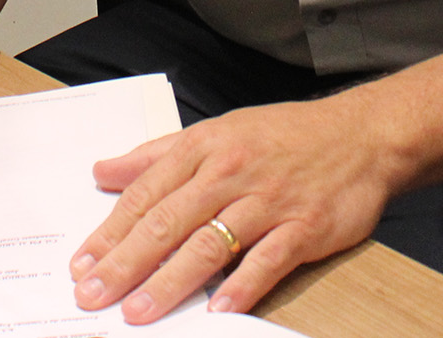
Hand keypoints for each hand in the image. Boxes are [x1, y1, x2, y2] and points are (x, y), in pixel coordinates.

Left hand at [70, 95, 398, 321]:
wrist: (361, 135)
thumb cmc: (283, 136)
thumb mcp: (216, 131)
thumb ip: (156, 156)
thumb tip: (103, 171)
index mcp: (204, 149)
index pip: (146, 194)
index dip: (110, 232)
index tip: (81, 264)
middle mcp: (231, 173)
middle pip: (168, 222)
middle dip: (126, 263)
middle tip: (92, 295)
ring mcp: (268, 202)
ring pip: (210, 244)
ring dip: (170, 281)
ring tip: (139, 312)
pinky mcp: (304, 227)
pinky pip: (268, 260)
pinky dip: (242, 285)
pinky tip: (217, 309)